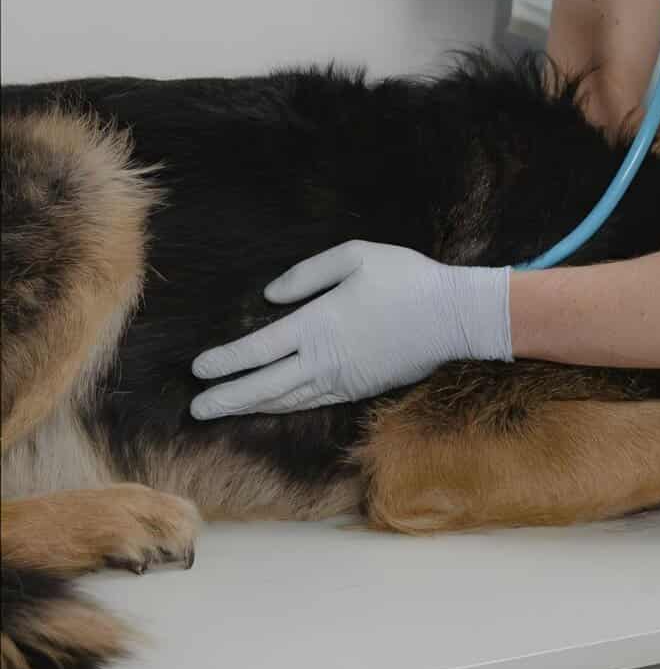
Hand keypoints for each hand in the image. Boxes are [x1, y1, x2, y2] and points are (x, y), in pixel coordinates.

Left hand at [190, 242, 511, 418]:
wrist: (454, 316)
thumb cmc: (406, 278)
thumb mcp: (355, 257)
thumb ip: (307, 275)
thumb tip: (270, 297)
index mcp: (318, 324)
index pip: (258, 350)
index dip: (226, 362)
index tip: (198, 369)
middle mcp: (324, 359)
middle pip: (264, 386)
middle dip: (227, 398)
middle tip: (197, 407)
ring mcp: (342, 379)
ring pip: (286, 399)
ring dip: (251, 406)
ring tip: (223, 411)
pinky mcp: (359, 388)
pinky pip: (312, 402)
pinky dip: (284, 406)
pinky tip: (271, 405)